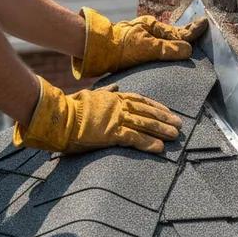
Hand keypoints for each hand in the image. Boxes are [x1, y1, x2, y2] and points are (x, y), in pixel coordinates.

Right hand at [13, 76, 181, 153]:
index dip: (156, 106)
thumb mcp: (90, 94)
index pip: (141, 100)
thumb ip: (105, 92)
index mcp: (115, 97)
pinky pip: (134, 138)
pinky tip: (159, 148)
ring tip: (175, 136)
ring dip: (162, 130)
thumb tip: (114, 88)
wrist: (58, 115)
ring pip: (145, 124)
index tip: (168, 111)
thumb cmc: (70, 107)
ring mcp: (116, 119)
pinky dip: (148, 143)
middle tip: (179, 124)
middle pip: (148, 111)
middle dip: (165, 118)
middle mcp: (119, 106)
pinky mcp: (111, 133)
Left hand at [72, 8, 208, 78]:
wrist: (96, 50)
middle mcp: (148, 32)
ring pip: (164, 42)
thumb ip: (168, 49)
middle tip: (199, 29)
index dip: (193, 30)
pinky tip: (165, 57)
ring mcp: (141, 40)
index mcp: (153, 27)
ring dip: (175, 43)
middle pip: (172, 35)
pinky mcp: (135, 50)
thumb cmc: (120, 46)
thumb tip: (189, 50)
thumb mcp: (147, 48)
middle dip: (186, 34)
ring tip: (187, 45)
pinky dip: (164, 51)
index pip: (179, 32)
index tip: (206, 23)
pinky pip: (155, 49)